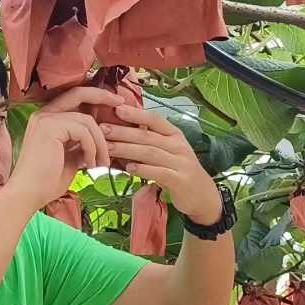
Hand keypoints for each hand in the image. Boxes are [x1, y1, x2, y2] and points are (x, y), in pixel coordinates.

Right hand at [7, 87, 122, 208]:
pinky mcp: (49, 128)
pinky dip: (92, 148)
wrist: (29, 194)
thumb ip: (82, 144)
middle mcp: (44, 114)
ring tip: (103, 162)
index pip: (74, 98)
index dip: (95, 97)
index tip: (115, 103)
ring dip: (100, 142)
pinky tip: (90, 164)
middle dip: (102, 96)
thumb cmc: (47, 181)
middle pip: (79, 93)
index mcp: (47, 119)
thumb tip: (100, 139)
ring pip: (87, 120)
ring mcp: (46, 119)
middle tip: (121, 102)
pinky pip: (83, 132)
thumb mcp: (70, 158)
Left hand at [101, 105, 221, 225]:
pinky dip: (143, 169)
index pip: (155, 120)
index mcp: (175, 135)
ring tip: (108, 148)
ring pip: (150, 153)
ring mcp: (181, 163)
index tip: (116, 109)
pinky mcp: (180, 180)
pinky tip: (128, 168)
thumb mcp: (167, 152)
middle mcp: (178, 146)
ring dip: (127, 149)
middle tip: (102, 129)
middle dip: (123, 132)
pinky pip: (159, 172)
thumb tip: (119, 131)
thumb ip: (149, 142)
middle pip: (147, 136)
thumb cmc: (178, 170)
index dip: (136, 114)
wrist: (203, 195)